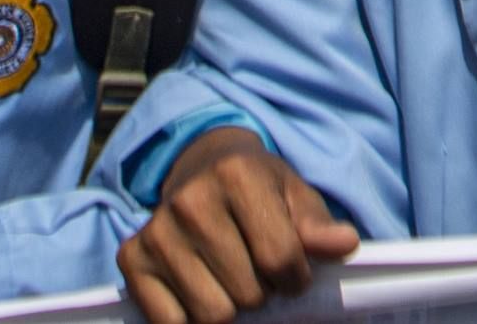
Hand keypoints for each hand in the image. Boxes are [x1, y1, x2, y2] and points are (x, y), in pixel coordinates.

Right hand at [119, 128, 359, 323]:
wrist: (202, 168)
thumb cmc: (259, 187)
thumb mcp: (294, 195)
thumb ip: (318, 226)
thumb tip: (345, 245)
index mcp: (238, 175)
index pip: (280, 258)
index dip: (296, 279)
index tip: (294, 273)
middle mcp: (191, 200)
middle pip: (246, 293)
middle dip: (263, 294)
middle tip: (259, 274)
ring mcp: (156, 231)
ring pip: (212, 315)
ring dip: (232, 309)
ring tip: (234, 280)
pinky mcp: (132, 259)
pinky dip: (193, 320)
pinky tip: (203, 290)